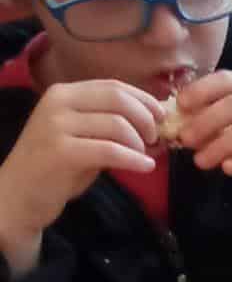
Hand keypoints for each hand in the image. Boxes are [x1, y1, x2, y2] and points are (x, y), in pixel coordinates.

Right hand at [0, 77, 159, 264]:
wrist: (19, 195)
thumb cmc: (55, 168)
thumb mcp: (82, 138)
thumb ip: (108, 126)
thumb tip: (152, 122)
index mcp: (64, 93)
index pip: (113, 86)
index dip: (144, 100)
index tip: (162, 117)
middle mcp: (59, 102)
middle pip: (118, 99)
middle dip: (146, 119)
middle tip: (156, 139)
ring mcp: (57, 125)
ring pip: (117, 124)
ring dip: (140, 142)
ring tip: (146, 157)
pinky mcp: (62, 151)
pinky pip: (109, 150)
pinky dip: (134, 159)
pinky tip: (146, 167)